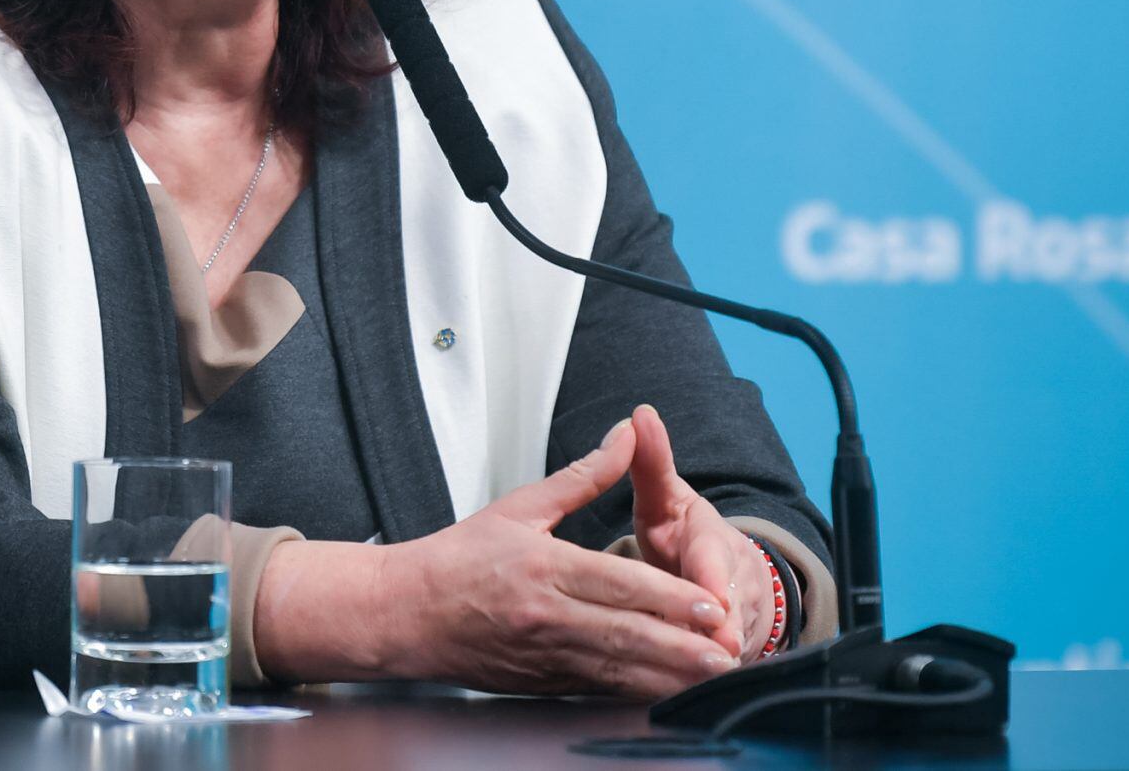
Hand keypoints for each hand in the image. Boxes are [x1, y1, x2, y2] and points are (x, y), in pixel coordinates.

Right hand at [363, 418, 739, 697]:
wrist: (402, 613)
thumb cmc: (458, 558)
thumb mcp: (520, 505)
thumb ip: (582, 476)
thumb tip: (625, 436)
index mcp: (542, 566)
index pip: (617, 584)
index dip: (667, 597)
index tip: (709, 604)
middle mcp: (545, 615)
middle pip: (624, 632)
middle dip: (681, 644)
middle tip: (725, 650)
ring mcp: (542, 655)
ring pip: (615, 669)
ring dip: (667, 676)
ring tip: (708, 678)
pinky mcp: (539, 682)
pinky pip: (595, 689)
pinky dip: (632, 692)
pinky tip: (663, 693)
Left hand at [624, 402, 780, 661]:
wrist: (727, 580)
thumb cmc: (690, 538)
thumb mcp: (669, 498)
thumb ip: (653, 463)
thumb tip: (640, 415)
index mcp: (715, 547)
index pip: (718, 565)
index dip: (715, 584)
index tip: (715, 600)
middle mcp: (732, 592)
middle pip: (727, 616)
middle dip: (719, 634)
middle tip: (710, 655)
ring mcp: (733, 631)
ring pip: (723, 651)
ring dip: (707, 666)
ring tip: (691, 684)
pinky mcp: (724, 663)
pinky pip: (709, 676)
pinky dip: (695, 686)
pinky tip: (679, 699)